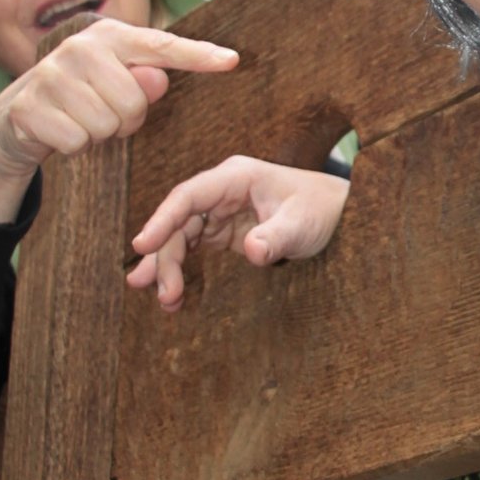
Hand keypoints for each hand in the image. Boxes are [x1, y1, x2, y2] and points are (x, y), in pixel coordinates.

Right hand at [0, 19, 238, 223]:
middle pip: (134, 102)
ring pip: (105, 125)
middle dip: (124, 119)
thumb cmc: (82, 96)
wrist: (17, 114)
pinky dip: (74, 146)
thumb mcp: (116, 83)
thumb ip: (144, 80)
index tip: (233, 61)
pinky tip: (61, 130)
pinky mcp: (29, 106)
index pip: (161, 46)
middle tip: (103, 112)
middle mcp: (80, 47)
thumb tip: (156, 79)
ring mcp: (51, 74)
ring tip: (81, 119)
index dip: (199, 55)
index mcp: (110, 36)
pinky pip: (77, 142)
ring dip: (98, 134)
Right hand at [127, 155, 350, 310]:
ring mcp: (219, 210)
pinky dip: (181, 268)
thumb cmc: (320, 209)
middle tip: (163, 293)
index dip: (162, 219)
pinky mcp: (223, 230)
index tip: (143, 244)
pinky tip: (172, 294)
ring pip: (181, 236)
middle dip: (166, 257)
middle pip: (179, 221)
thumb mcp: (302, 224)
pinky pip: (193, 247)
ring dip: (168, 267)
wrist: (336, 214)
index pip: (188, 196)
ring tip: (165, 301)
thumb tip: (253, 252)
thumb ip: (276, 236)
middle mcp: (221, 191)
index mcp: (235, 178)